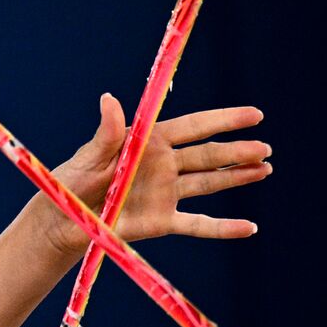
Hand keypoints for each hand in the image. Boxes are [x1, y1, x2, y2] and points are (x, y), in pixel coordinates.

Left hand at [39, 93, 271, 255]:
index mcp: (148, 142)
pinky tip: (248, 227)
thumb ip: (107, 133)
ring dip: (236, 177)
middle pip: (207, 155)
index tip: (254, 114)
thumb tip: (109, 99)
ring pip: (209, 183)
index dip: (223, 120)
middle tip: (265, 147)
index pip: (193, 128)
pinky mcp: (162, 221)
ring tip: (265, 168)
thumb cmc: (70, 183)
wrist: (62, 222)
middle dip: (237, 150)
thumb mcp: (88, 156)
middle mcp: (162, 166)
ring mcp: (165, 194)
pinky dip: (223, 228)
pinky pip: (198, 224)